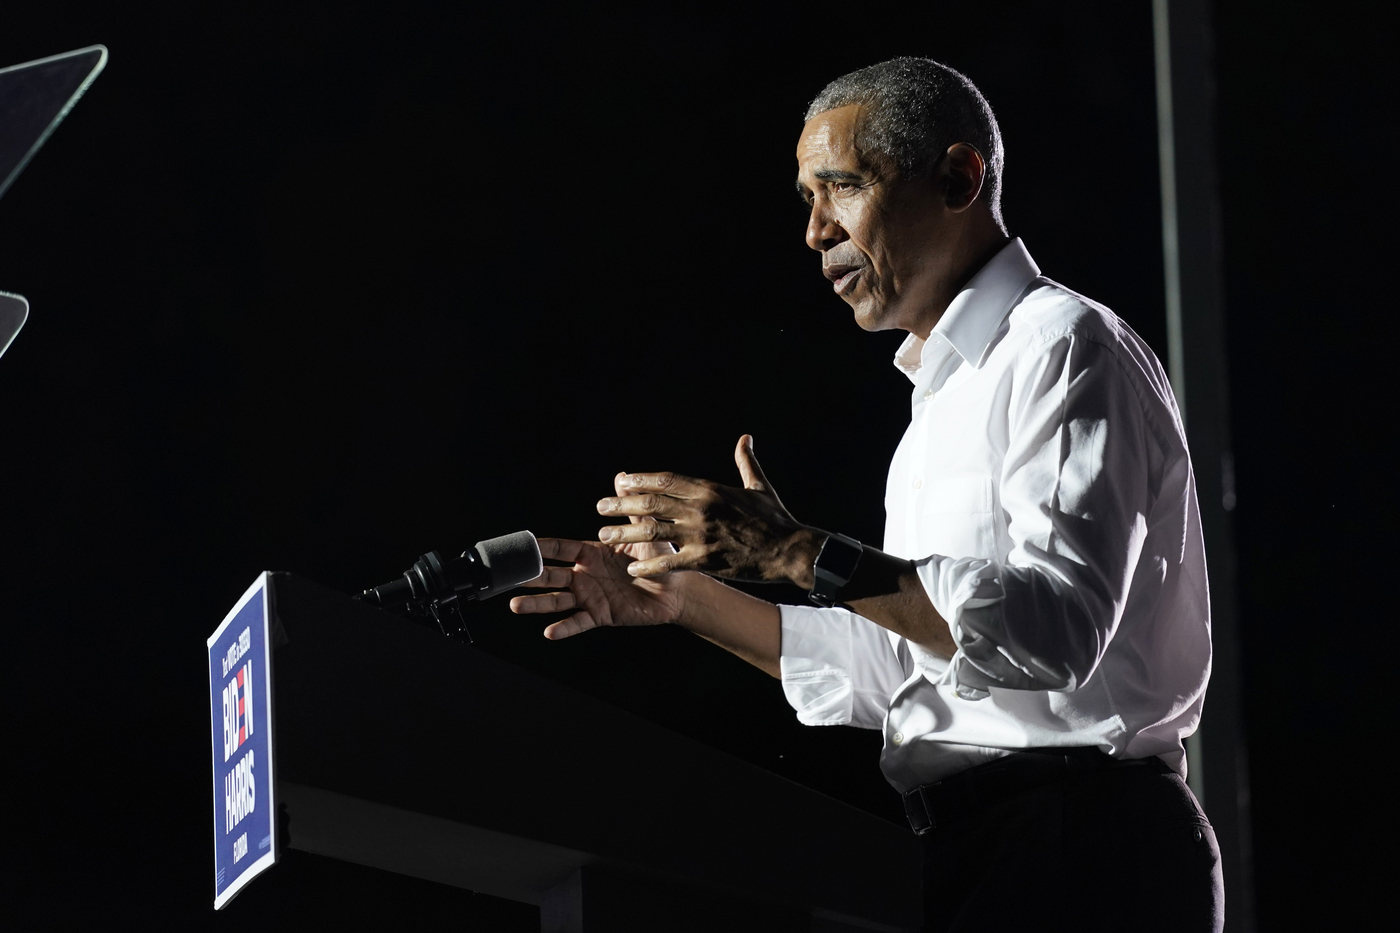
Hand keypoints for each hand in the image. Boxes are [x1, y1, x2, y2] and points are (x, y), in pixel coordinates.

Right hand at [509, 477, 690, 638]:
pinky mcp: (600, 615)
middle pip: (550, 574)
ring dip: (535, 603)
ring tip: (514, 605)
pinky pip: (579, 622)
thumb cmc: (659, 558)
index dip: (542, 546)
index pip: (560, 548)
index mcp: (591, 553)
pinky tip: (549, 632)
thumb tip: (622, 476)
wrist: (676, 589)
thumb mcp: (644, 530)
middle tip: (508, 574)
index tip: (522, 543)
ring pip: (556, 600)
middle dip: (529, 575)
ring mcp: (590, 597)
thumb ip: (630, 507)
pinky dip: (564, 628)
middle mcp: (584, 575)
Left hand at [595, 435, 821, 585]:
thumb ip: (746, 461)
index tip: (620, 482)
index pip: (665, 479)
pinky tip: (632, 568)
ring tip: (604, 536)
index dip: (639, 480)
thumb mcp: (759, 486)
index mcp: (709, 488)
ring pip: (653, 532)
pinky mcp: (705, 560)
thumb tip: (746, 438)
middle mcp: (700, 509)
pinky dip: (649, 565)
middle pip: (650, 503)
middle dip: (621, 505)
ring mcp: (700, 535)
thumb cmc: (775, 518)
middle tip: (599, 508)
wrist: (790, 549)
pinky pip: (669, 562)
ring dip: (625, 533)